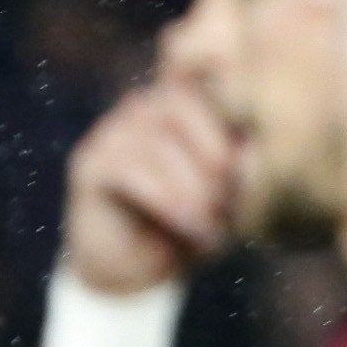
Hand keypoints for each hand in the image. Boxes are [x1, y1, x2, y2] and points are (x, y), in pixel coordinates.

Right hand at [61, 70, 240, 292]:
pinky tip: (187, 223)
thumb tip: (254, 157)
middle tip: (232, 202)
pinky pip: (131, 168)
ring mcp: (115, 128)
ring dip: (192, 185)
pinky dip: (165, 198)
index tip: (254, 172)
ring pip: (158, 139)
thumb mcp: (230, 196)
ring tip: (212, 222)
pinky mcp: (91, 162)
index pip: (213, 76)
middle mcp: (148, 103)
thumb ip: (243, 168)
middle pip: (185, 104)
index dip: (235, 119)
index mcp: (186, 98)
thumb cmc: (191, 225)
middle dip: (215, 155)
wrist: (133, 269)